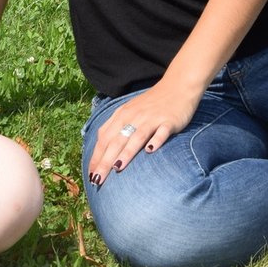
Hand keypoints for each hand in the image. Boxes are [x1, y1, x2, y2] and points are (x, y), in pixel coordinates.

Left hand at [87, 77, 202, 185]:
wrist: (177, 86)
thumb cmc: (151, 104)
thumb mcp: (129, 112)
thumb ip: (116, 128)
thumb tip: (102, 152)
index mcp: (122, 115)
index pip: (104, 138)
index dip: (96, 157)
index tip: (90, 175)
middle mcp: (134, 117)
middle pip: (117, 141)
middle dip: (105, 161)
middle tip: (98, 180)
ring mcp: (152, 118)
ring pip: (136, 137)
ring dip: (126, 153)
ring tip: (117, 168)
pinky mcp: (169, 120)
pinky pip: (161, 132)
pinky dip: (156, 141)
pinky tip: (150, 151)